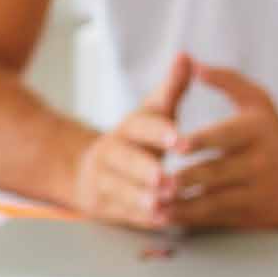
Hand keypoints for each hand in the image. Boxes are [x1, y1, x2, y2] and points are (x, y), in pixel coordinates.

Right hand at [70, 51, 191, 229]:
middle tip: (167, 180)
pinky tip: (160, 221)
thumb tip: (186, 55)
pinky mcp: (104, 203)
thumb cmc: (138, 138)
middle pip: (126, 160)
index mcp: (129, 126)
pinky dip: (141, 218)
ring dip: (142, 198)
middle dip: (146, 170)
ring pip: (121, 188)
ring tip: (163, 205)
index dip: (159, 132)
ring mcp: (105, 179)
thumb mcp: (153, 111)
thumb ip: (172, 88)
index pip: (141, 126)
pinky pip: (122, 212)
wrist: (91, 167)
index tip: (179, 139)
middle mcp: (113, 151)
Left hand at [166, 64, 277, 229]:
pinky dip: (192, 219)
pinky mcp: (253, 215)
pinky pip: (218, 218)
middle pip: (218, 172)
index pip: (226, 136)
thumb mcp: (258, 101)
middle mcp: (259, 162)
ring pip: (216, 201)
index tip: (177, 146)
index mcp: (256, 131)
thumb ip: (227, 81)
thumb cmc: (274, 132)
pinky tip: (169, 217)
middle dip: (187, 179)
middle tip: (158, 182)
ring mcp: (257, 192)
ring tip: (157, 205)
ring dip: (184, 205)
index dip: (202, 141)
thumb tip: (194, 65)